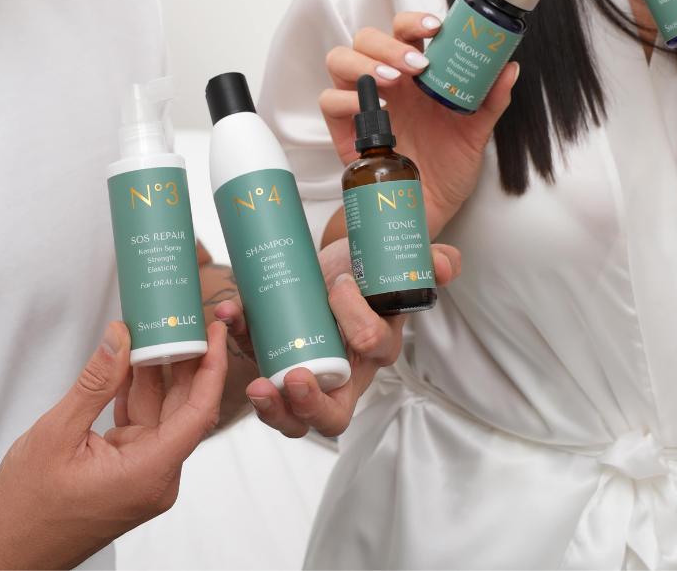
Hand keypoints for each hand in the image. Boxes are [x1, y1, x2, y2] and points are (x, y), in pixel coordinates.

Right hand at [0, 321, 227, 569]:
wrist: (11, 551)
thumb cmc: (29, 507)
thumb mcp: (58, 434)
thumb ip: (95, 383)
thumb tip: (120, 336)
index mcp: (149, 472)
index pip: (198, 412)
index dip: (212, 367)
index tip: (215, 332)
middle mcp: (156, 476)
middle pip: (183, 408)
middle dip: (183, 360)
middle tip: (179, 317)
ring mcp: (145, 475)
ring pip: (162, 413)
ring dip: (156, 374)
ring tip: (151, 329)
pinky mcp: (130, 472)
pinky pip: (143, 425)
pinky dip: (137, 394)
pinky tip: (128, 364)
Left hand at [213, 237, 461, 438]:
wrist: (337, 261)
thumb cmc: (370, 268)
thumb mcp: (397, 261)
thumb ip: (431, 260)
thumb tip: (447, 264)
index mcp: (376, 349)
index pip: (372, 350)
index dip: (358, 325)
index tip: (339, 286)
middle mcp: (342, 374)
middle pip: (331, 416)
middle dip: (310, 405)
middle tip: (291, 380)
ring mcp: (306, 373)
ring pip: (293, 416)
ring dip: (272, 409)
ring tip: (256, 386)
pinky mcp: (273, 356)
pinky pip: (256, 364)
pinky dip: (239, 345)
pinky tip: (229, 317)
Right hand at [319, 10, 520, 234]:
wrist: (431, 208)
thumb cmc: (450, 166)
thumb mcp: (477, 132)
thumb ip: (491, 99)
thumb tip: (510, 67)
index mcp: (415, 74)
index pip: (404, 30)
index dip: (414, 21)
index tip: (435, 27)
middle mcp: (386, 82)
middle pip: (368, 38)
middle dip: (391, 43)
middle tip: (417, 64)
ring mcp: (363, 103)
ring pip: (341, 59)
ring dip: (365, 62)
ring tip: (393, 80)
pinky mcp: (346, 131)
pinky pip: (330, 101)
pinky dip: (345, 98)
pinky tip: (372, 107)